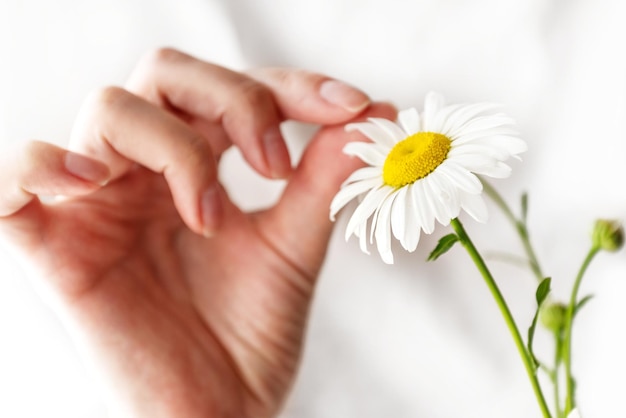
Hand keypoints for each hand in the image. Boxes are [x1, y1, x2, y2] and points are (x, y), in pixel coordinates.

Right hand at [0, 49, 394, 417]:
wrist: (215, 416)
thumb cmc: (248, 339)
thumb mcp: (293, 249)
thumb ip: (322, 180)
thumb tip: (370, 114)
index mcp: (197, 168)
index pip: (234, 88)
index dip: (293, 86)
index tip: (350, 110)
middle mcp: (145, 174)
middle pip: (167, 74)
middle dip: (233, 100)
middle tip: (273, 165)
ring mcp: (97, 205)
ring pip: (112, 111)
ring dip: (176, 150)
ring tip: (210, 218)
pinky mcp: (53, 248)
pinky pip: (14, 177)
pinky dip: (43, 163)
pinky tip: (91, 182)